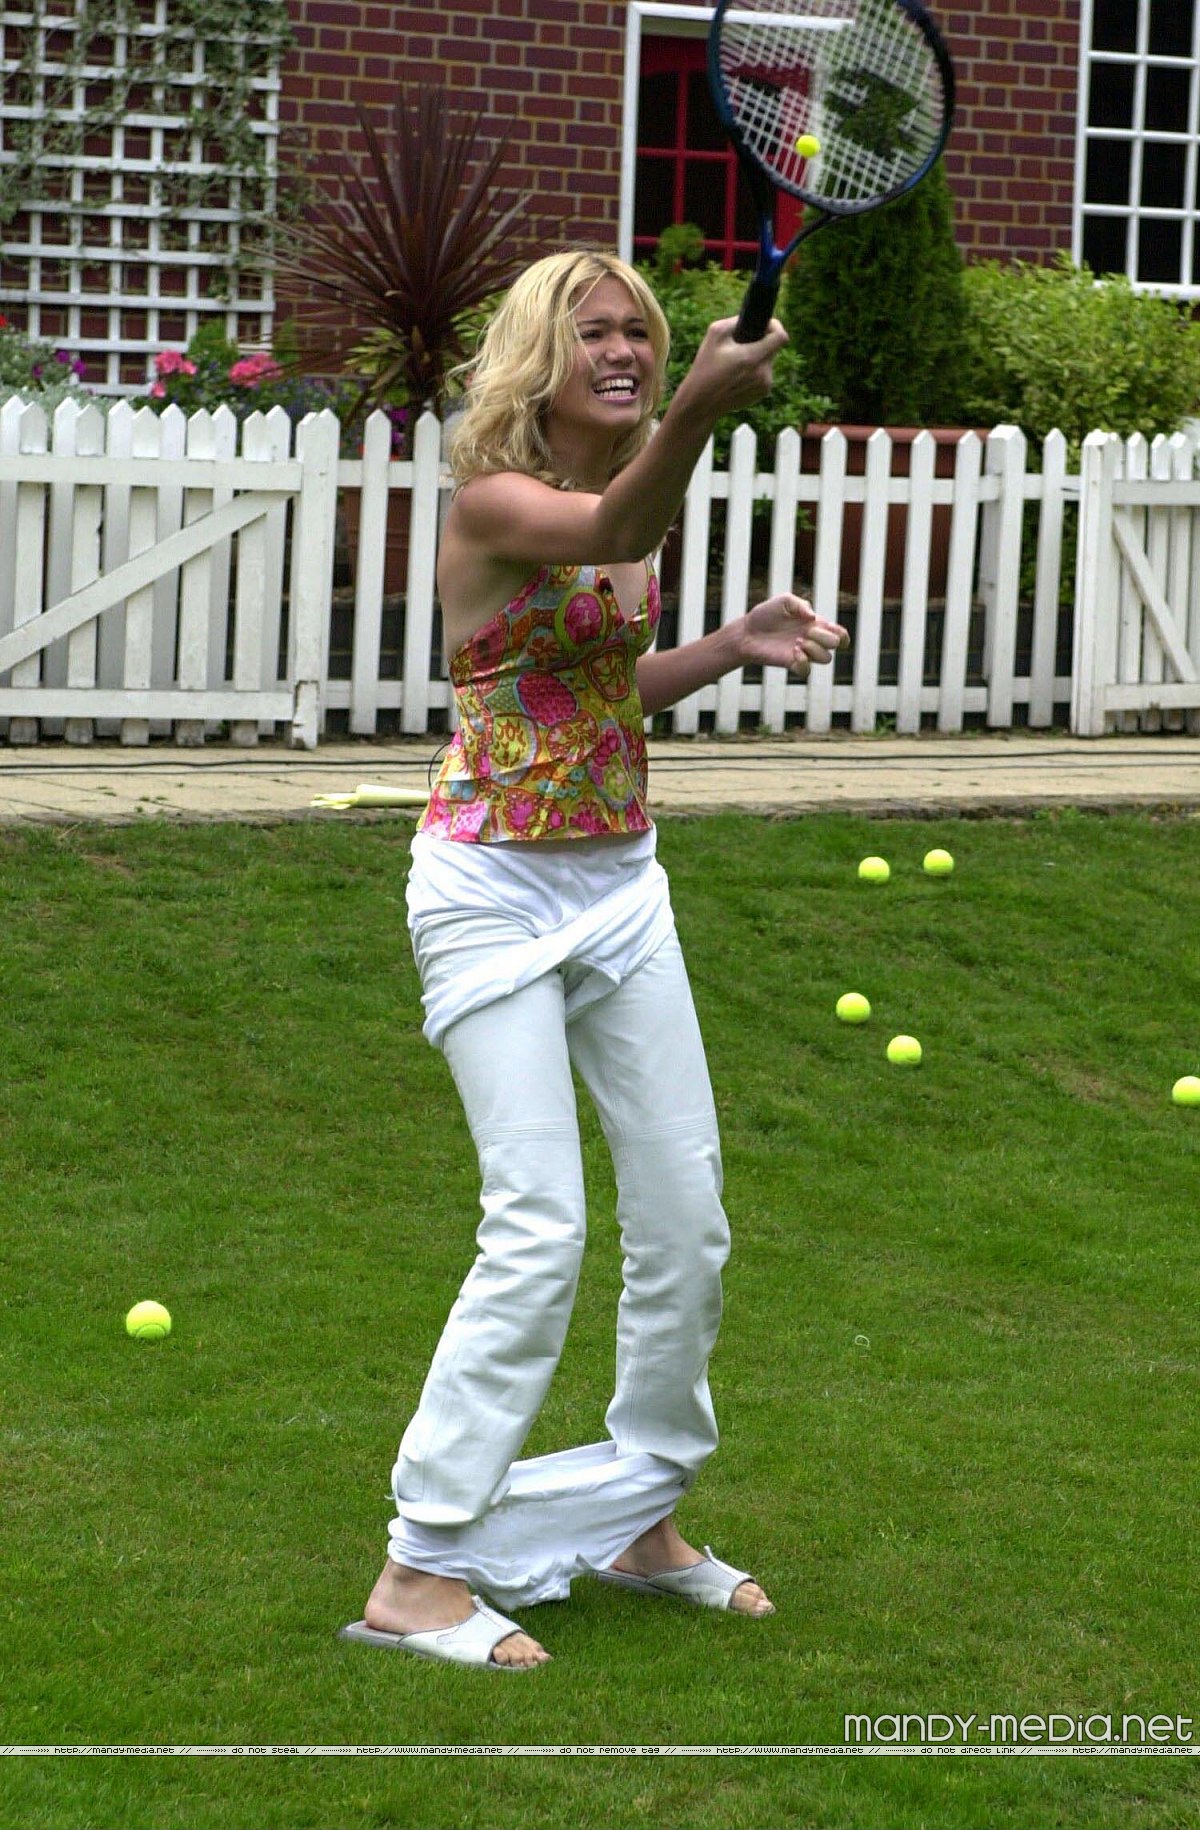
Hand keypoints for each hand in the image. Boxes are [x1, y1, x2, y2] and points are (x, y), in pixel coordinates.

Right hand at [675, 316, 789, 418]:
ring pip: (768, 361)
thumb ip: (735, 321)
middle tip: (741, 346)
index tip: (764, 326)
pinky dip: (755, 371)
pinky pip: (764, 374)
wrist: (700, 404)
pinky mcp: (762, 394)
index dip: (775, 326)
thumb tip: (751, 319)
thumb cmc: (705, 367)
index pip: (780, 336)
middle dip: (761, 342)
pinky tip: (737, 376)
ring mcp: (764, 385)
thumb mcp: (714, 334)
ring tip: (735, 364)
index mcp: (752, 358)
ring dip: (757, 357)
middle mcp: (762, 373)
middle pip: (773, 348)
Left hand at [738, 593, 849, 675]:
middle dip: (827, 638)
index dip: (842, 634)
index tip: (831, 628)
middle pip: (836, 645)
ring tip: (797, 642)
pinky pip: (807, 671)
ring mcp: (803, 653)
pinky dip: (804, 662)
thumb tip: (812, 618)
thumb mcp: (784, 600)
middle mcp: (812, 640)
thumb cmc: (765, 614)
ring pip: (826, 659)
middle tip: (807, 632)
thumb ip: (800, 604)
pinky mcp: (791, 664)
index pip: (839, 634)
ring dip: (816, 649)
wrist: (747, 631)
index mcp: (815, 624)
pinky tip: (794, 651)